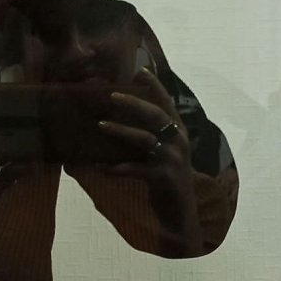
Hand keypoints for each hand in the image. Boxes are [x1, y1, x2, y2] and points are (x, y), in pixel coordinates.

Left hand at [82, 69, 195, 190]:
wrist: (180, 210)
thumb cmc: (165, 177)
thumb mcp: (163, 152)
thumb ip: (151, 134)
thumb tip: (121, 118)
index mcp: (178, 132)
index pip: (167, 103)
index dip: (155, 86)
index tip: (140, 71)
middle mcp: (178, 141)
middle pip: (156, 115)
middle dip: (134, 104)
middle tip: (112, 96)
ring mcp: (173, 159)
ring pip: (145, 139)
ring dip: (121, 131)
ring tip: (101, 125)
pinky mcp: (163, 177)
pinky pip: (136, 169)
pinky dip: (117, 168)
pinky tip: (101, 168)